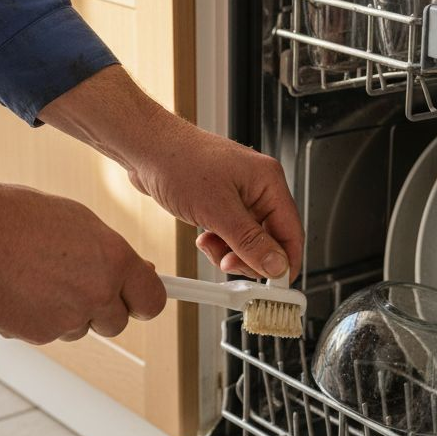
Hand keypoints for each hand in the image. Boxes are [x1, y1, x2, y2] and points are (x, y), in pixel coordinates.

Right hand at [0, 160, 165, 343]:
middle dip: (101, 309)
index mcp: (116, 260)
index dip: (142, 300)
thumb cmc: (20, 217)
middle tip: (74, 283)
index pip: (153, 301)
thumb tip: (137, 272)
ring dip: (67, 312)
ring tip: (36, 277)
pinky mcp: (38, 336)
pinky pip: (49, 333)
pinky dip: (38, 318)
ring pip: (79, 328)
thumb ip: (111, 253)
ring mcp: (68, 319)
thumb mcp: (80, 222)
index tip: (135, 299)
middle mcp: (98, 293)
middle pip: (117, 323)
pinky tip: (19, 290)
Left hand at [39, 65, 303, 279]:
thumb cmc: (178, 161)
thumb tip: (276, 265)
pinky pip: (230, 232)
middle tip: (229, 264)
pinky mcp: (220, 200)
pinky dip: (219, 243)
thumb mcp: (217, 209)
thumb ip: (250, 241)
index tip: (273, 287)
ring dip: (230, 252)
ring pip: (248, 239)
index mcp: (268, 181)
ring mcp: (239, 194)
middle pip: (271, 239)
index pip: (291, 232)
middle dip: (250, 257)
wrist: (144, 148)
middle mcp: (257, 187)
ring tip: (210, 246)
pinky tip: (204, 238)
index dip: (284, 263)